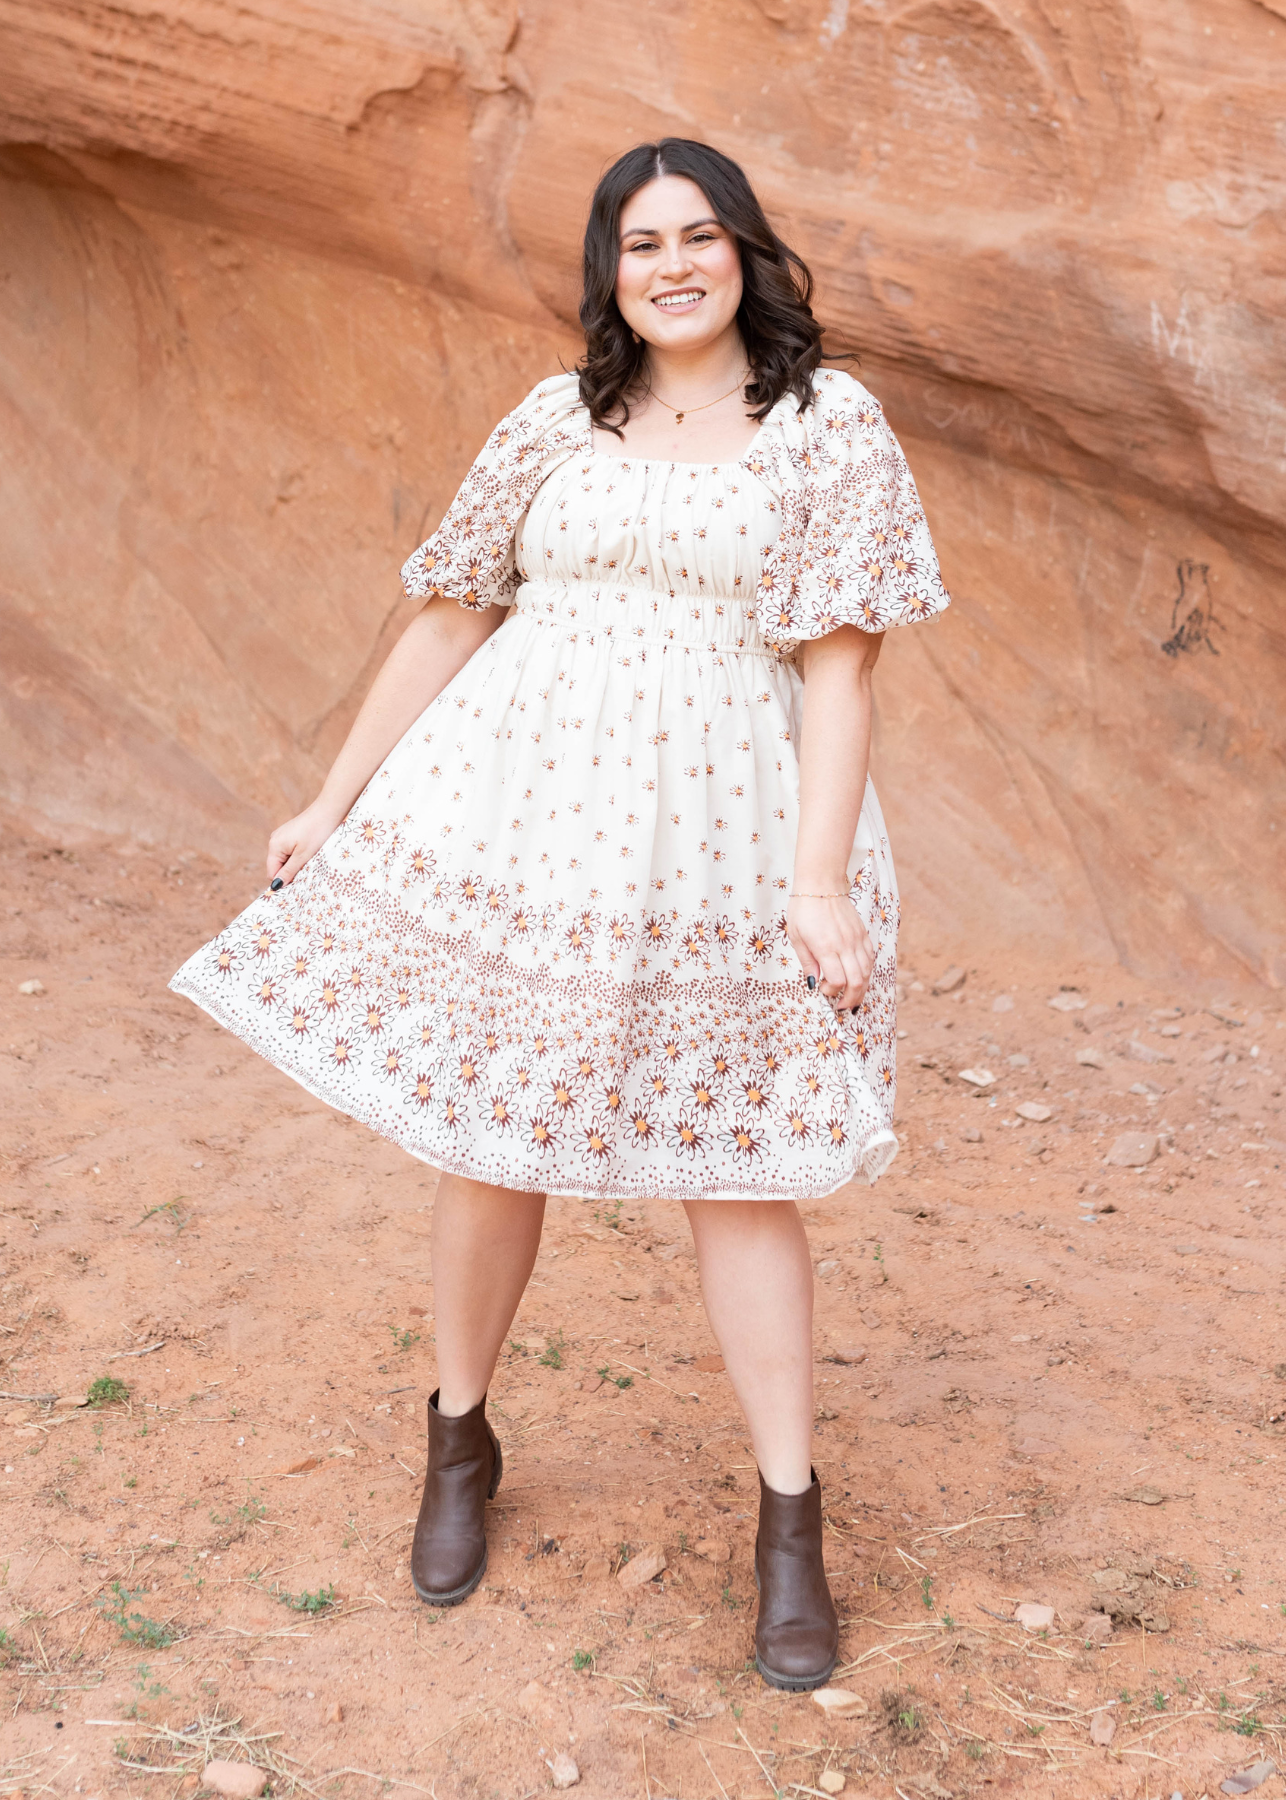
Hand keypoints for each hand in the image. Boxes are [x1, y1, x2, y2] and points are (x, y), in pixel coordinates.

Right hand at [266, 798, 345, 889]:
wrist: (328, 810)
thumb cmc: (316, 832)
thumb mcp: (303, 856)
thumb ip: (288, 871)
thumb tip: (276, 885)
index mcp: (274, 846)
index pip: (272, 873)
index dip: (283, 881)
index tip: (299, 883)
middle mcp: (274, 840)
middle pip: (278, 866)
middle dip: (290, 872)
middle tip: (307, 870)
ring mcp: (282, 836)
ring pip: (285, 859)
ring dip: (296, 864)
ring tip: (310, 859)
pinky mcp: (290, 833)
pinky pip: (290, 851)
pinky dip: (299, 855)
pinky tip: (310, 851)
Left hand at [787, 893, 877, 1011]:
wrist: (822, 884)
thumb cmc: (804, 908)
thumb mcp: (796, 937)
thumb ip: (807, 962)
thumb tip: (813, 982)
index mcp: (826, 947)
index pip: (837, 980)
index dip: (831, 991)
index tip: (822, 990)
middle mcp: (845, 945)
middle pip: (857, 981)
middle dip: (850, 999)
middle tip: (841, 1006)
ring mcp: (857, 939)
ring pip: (867, 972)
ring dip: (861, 989)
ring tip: (851, 997)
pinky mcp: (863, 934)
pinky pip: (870, 958)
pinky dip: (866, 972)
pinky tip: (858, 977)